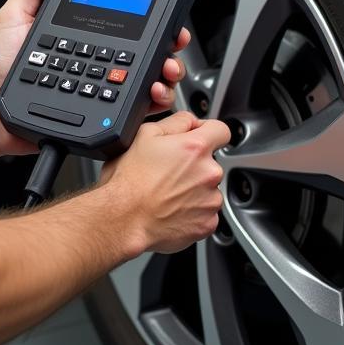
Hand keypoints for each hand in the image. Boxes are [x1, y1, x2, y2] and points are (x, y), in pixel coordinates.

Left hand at [0, 0, 191, 156]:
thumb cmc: (0, 67)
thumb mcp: (12, 17)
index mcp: (82, 35)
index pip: (121, 20)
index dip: (146, 13)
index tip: (161, 9)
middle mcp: (96, 58)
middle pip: (145, 47)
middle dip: (168, 42)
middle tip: (172, 41)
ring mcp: (101, 86)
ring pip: (148, 76)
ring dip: (166, 71)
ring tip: (164, 69)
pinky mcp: (102, 112)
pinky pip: (136, 107)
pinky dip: (153, 100)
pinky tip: (152, 93)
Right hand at [102, 111, 230, 253]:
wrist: (123, 219)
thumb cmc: (128, 181)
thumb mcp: (143, 135)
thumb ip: (175, 122)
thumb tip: (190, 121)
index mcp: (195, 148)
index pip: (220, 130)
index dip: (207, 131)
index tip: (196, 138)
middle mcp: (208, 173)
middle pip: (210, 161)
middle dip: (192, 163)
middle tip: (165, 170)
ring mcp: (210, 200)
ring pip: (207, 187)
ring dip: (192, 187)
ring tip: (165, 192)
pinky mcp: (207, 223)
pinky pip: (205, 211)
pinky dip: (192, 210)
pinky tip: (170, 207)